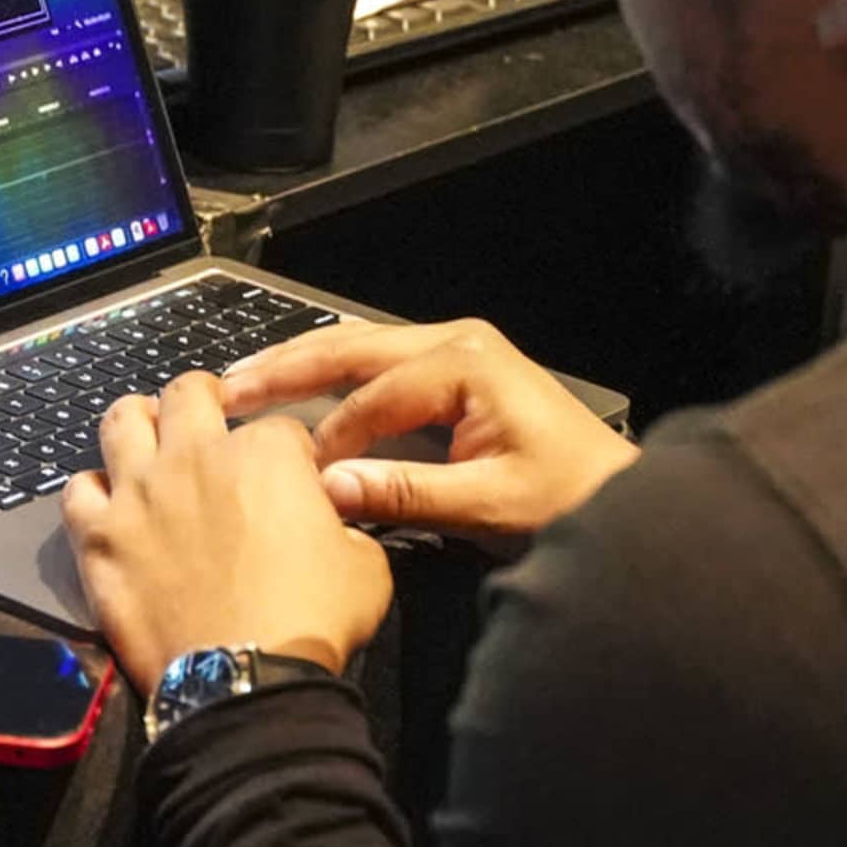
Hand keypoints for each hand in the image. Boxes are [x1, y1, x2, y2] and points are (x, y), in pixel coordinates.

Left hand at [62, 373, 393, 692]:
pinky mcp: (99, 538)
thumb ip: (344, 523)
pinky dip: (92, 492)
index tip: (287, 476)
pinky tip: (107, 506)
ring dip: (137, 422)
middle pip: (189, 392)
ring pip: (121, 420)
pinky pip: (77, 490)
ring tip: (148, 439)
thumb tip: (328, 520)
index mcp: (266, 453)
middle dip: (203, 397)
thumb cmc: (313, 621)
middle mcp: (195, 457)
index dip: (286, 450)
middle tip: (208, 419)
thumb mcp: (365, 563)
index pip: (278, 425)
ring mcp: (138, 493)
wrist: (246, 680)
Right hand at [221, 319, 632, 547]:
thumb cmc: (569, 500)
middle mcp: (457, 343)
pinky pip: (377, 367)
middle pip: (352, 348)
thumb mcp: (488, 504)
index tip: (288, 474)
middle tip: (225, 390)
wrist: (621, 499)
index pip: (372, 397)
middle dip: (285, 368)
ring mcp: (455, 352)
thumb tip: (327, 488)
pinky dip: (330, 378)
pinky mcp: (453, 374)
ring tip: (242, 382)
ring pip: (359, 350)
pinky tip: (293, 391)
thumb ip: (406, 494)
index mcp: (466, 363)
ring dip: (300, 366)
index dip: (327, 437)